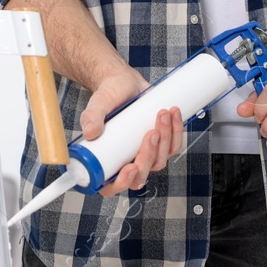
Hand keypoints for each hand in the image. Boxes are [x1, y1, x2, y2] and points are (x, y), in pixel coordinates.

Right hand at [81, 67, 182, 197]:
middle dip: (149, 155)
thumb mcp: (98, 103)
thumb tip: (91, 132)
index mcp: (106, 160)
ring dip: (165, 139)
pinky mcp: (161, 144)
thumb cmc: (108, 95)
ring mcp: (145, 154)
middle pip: (142, 174)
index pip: (112, 186)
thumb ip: (92, 117)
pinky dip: (176, 131)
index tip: (131, 167)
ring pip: (160, 160)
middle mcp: (126, 161)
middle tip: (151, 133)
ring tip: (162, 114)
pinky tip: (173, 114)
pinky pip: (173, 146)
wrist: (123, 81)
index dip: (123, 182)